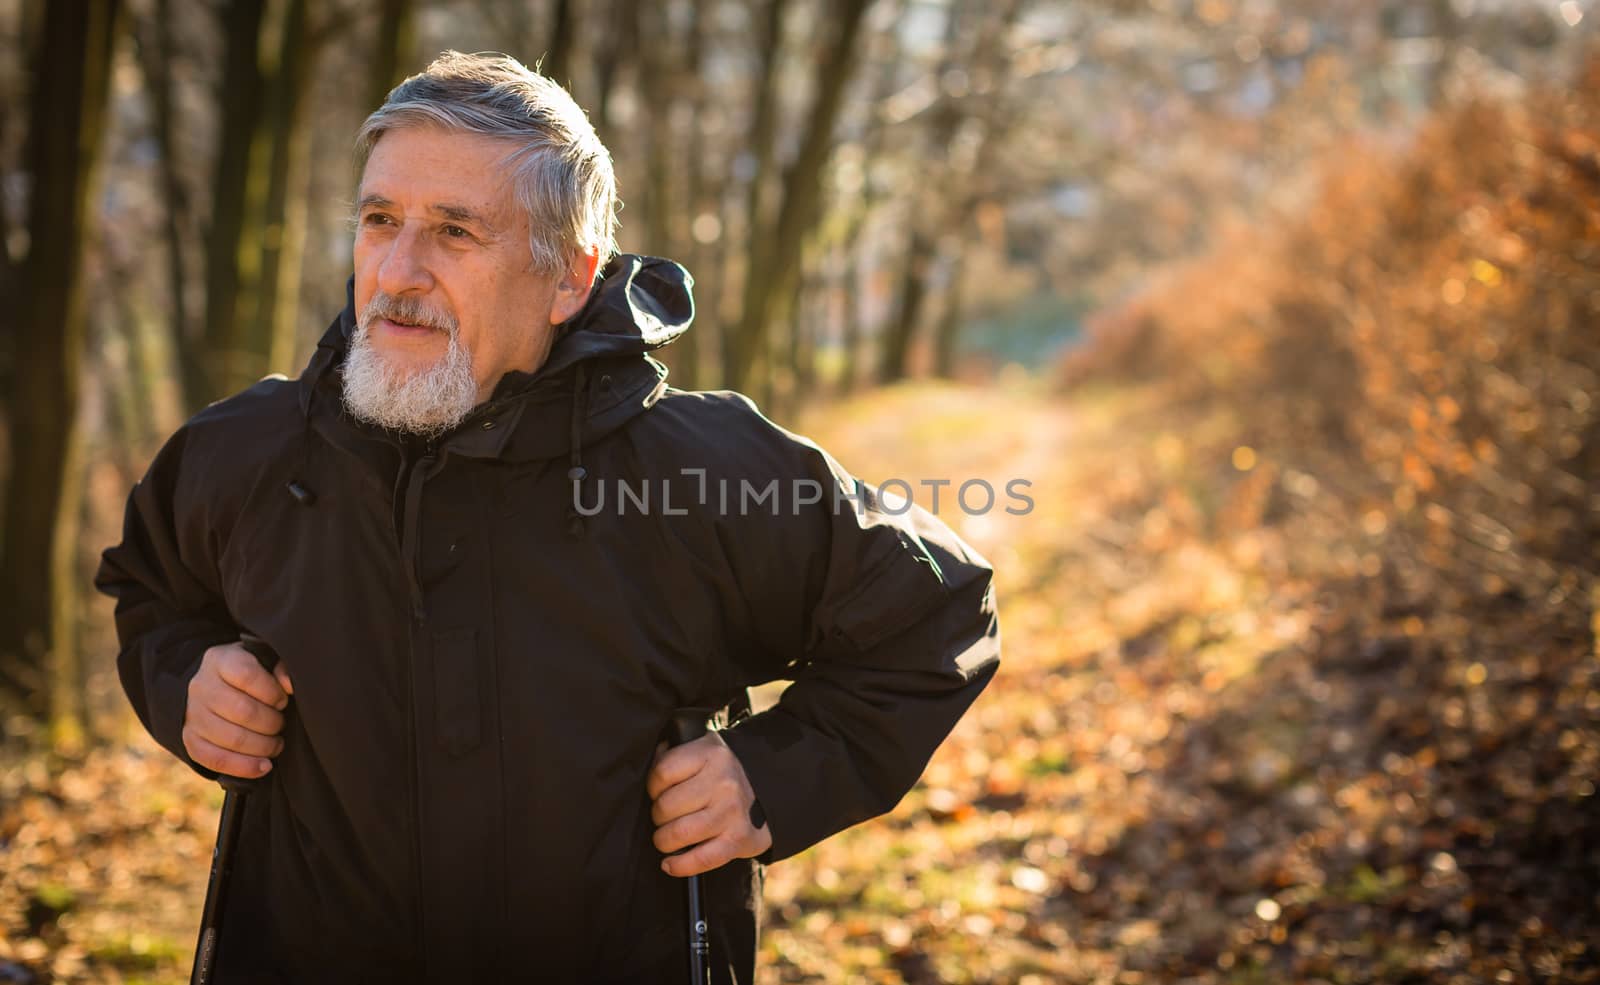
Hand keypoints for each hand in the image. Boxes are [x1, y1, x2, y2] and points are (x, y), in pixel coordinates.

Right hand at [182, 642, 293, 778]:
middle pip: (243, 711)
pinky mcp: (190, 739)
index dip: (272, 692)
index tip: (283, 700)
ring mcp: (192, 714)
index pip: (247, 675)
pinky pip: (215, 759)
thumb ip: (281, 667)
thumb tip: (290, 684)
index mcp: (221, 660)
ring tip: (276, 744)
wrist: (215, 687)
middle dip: (272, 723)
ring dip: (263, 747)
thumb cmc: (251, 674)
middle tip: (281, 725)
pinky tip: (264, 766)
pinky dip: (244, 767)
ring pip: (232, 738)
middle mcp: (201, 686)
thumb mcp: (264, 660)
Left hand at [647, 731, 771, 876]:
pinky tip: (669, 863)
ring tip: (666, 837)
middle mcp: (723, 782)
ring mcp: (732, 812)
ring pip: (679, 834)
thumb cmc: (720, 773)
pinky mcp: (738, 839)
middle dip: (658, 816)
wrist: (767, 790)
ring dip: (664, 840)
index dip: (652, 786)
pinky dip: (680, 866)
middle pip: (666, 806)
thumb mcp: (701, 749)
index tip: (658, 792)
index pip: (662, 772)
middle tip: (665, 816)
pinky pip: (701, 859)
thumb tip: (650, 769)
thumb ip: (673, 754)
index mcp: (711, 754)